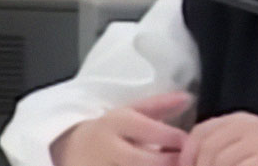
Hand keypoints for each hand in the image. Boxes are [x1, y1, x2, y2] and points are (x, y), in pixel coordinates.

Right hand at [50, 91, 191, 165]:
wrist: (67, 149)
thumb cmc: (110, 130)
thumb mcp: (130, 112)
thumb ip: (159, 105)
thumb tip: (188, 97)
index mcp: (115, 123)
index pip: (148, 130)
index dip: (173, 138)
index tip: (190, 143)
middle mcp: (105, 148)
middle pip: (143, 161)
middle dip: (170, 162)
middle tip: (187, 161)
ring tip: (174, 165)